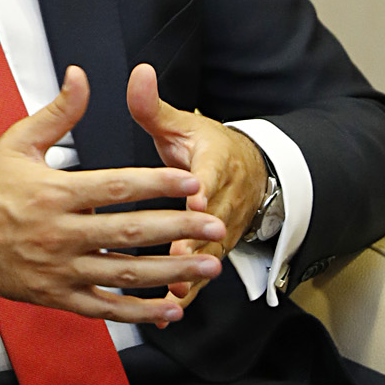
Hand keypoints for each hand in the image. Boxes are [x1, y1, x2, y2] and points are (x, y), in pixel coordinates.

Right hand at [0, 66, 225, 325]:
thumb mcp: (17, 142)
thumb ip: (57, 111)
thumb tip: (81, 75)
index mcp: (54, 193)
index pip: (116, 187)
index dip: (157, 184)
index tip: (192, 181)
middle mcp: (59, 233)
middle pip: (129, 233)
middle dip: (178, 229)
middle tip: (216, 226)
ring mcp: (59, 269)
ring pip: (123, 274)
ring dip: (170, 272)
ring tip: (207, 266)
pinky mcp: (57, 296)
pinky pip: (105, 307)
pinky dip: (139, 312)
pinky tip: (170, 308)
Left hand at [126, 63, 267, 312]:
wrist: (246, 172)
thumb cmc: (205, 147)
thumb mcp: (182, 124)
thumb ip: (154, 105)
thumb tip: (138, 73)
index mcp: (216, 163)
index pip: (213, 175)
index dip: (205, 188)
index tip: (195, 197)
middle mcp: (225, 200)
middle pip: (213, 223)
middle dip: (196, 240)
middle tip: (177, 254)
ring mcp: (223, 230)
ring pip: (209, 254)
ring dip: (192, 274)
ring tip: (172, 291)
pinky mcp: (214, 251)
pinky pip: (201, 275)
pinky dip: (187, 292)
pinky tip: (168, 311)